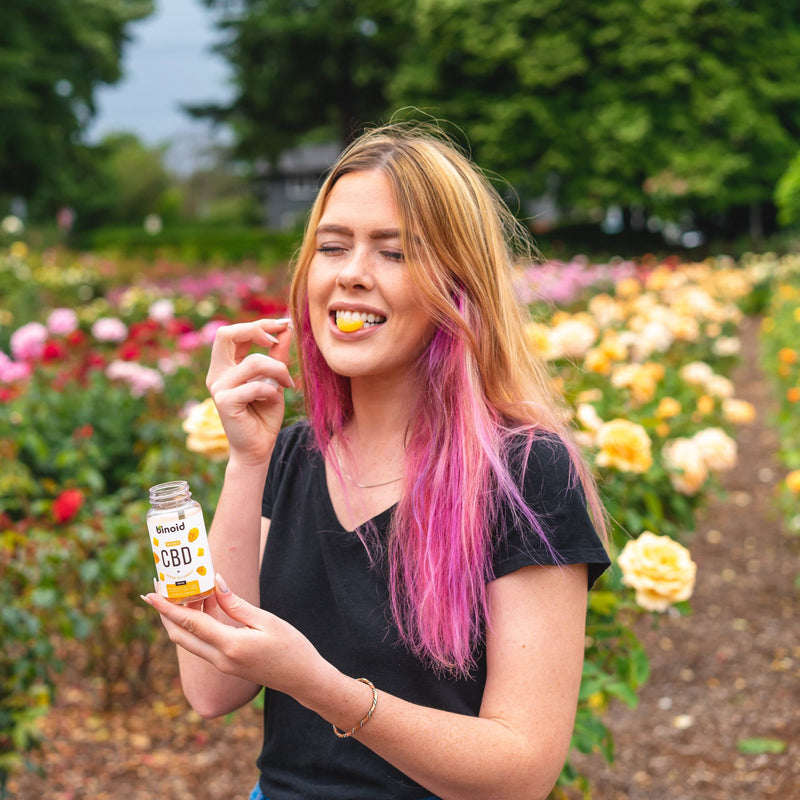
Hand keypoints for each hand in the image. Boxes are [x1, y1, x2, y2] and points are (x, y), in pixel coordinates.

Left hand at [142, 573, 323, 698]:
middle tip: (158, 591)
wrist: (303, 679)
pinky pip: (203, 643)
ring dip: (181, 619)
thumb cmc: (291, 647)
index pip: (190, 624)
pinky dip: (197, 625)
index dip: (167, 608)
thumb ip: (236, 604)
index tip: (150, 594)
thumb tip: (215, 582)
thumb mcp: (266, 620)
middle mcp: (220, 659)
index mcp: (230, 646)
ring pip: (190, 641)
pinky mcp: (227, 665)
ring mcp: (222, 665)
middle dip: (165, 614)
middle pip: (180, 636)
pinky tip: (203, 606)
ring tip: (181, 592)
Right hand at [206, 318, 293, 463]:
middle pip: (225, 334)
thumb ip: (277, 354)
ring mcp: (218, 387)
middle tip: (278, 338)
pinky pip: (255, 385)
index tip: (284, 324)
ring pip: (253, 362)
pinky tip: (274, 401)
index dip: (259, 324)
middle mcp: (217, 373)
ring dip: (278, 370)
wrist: (258, 447)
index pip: (233, 332)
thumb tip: (286, 327)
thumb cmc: (265, 414)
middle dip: (256, 330)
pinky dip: (271, 391)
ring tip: (287, 384)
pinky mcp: (224, 401)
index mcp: (225, 365)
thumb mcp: (275, 379)